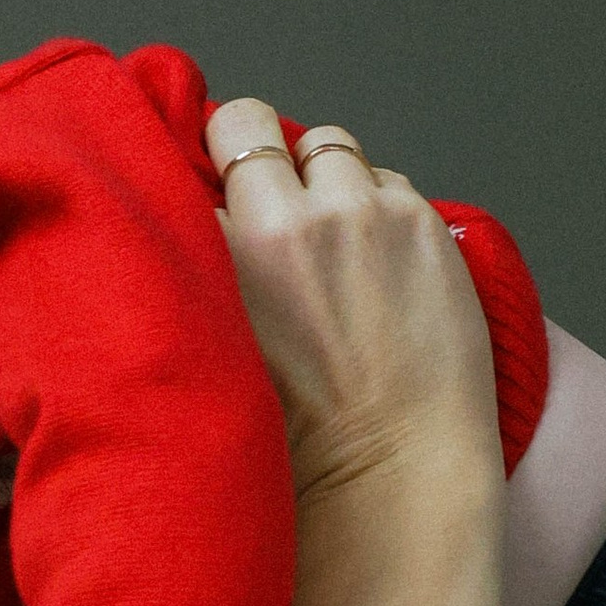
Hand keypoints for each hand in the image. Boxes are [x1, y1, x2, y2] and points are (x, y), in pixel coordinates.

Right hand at [205, 101, 504, 605]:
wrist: (389, 481)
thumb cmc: (294, 450)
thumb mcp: (208, 362)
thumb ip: (195, 286)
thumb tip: (190, 232)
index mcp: (214, 258)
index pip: (186, 163)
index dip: (199, 175)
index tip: (206, 194)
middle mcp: (282, 219)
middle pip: (246, 124)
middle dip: (251, 150)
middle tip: (263, 194)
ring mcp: (358, 212)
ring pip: (326, 145)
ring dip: (323, 177)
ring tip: (332, 235)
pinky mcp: (418, 220)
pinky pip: (388, 179)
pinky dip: (381, 208)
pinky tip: (379, 264)